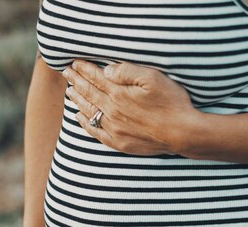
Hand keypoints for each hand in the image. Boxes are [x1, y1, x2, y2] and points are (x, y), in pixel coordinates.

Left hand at [61, 59, 201, 155]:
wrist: (182, 133)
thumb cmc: (171, 102)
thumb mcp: (153, 78)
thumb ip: (127, 72)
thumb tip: (105, 71)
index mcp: (119, 94)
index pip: (96, 78)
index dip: (84, 69)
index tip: (74, 63)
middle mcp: (112, 111)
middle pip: (89, 93)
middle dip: (76, 81)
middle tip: (66, 73)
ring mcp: (114, 129)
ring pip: (90, 112)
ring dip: (78, 100)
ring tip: (69, 91)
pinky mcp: (119, 142)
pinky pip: (96, 132)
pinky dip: (85, 123)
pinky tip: (79, 117)